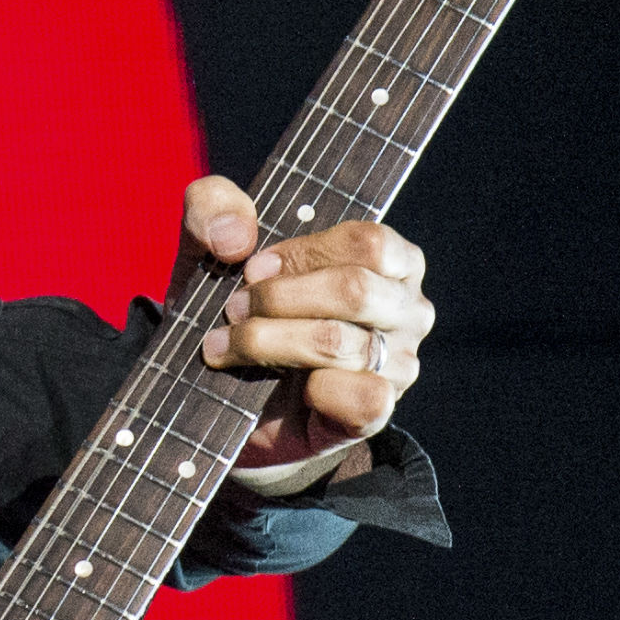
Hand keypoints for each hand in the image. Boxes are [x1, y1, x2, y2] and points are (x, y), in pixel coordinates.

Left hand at [181, 174, 431, 467]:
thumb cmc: (240, 305)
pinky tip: (282, 386)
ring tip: (226, 346)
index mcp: (390, 259)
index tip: (250, 269)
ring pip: (339, 343)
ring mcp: (399, 363)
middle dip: (277, 299)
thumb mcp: (214, 245)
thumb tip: (235, 236)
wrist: (229, 390)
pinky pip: (360, 397)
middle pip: (354, 290)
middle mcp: (406, 309)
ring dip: (267, 342)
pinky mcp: (377, 411)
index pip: (368, 242)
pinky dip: (311, 390)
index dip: (302, 253)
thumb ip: (213, 207)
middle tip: (232, 310)